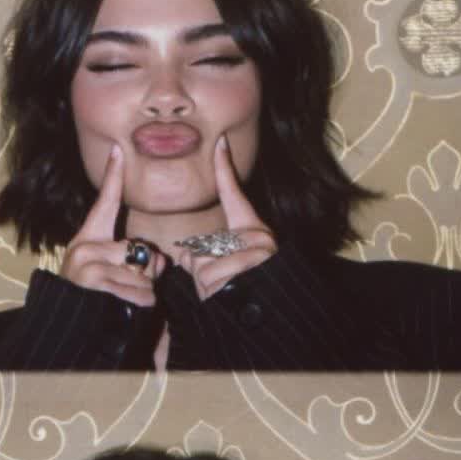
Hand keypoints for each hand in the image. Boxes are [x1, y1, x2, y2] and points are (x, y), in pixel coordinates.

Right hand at [60, 143, 164, 306]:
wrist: (65, 329)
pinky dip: (140, 305)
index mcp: (88, 241)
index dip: (113, 176)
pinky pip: (138, 291)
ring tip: (120, 302)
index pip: (104, 204)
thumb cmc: (91, 303)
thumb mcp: (110, 276)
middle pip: (140, 250)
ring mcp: (87, 263)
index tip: (119, 148)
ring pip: (143, 274)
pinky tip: (122, 310)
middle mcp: (85, 247)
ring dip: (142, 294)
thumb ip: (134, 261)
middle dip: (145, 274)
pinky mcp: (93, 280)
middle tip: (126, 289)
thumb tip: (159, 261)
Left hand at [175, 134, 276, 300]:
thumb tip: (186, 254)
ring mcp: (254, 252)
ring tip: (229, 294)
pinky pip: (210, 275)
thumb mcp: (227, 272)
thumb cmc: (248, 297)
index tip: (219, 142)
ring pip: (203, 264)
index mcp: (254, 234)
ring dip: (207, 285)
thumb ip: (205, 257)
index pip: (234, 196)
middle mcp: (258, 239)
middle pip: (202, 246)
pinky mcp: (248, 265)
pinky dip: (211, 292)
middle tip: (225, 286)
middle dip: (202, 272)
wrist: (275, 317)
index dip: (225, 168)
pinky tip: (229, 297)